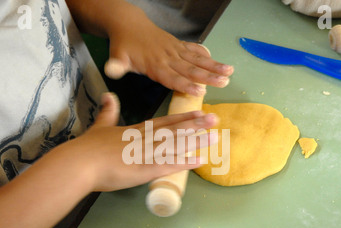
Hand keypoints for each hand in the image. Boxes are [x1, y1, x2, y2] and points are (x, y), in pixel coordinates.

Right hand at [73, 93, 217, 191]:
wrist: (80, 163)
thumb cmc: (88, 147)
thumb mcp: (100, 125)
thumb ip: (108, 111)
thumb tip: (109, 95)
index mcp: (136, 130)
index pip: (165, 122)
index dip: (183, 118)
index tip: (198, 113)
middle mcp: (145, 139)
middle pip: (175, 130)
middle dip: (196, 125)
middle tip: (215, 119)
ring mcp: (146, 154)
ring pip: (176, 145)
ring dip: (196, 141)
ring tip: (214, 137)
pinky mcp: (145, 170)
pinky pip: (169, 165)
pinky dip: (185, 163)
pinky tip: (199, 161)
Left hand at [104, 15, 233, 95]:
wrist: (129, 24)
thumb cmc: (123, 46)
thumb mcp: (117, 56)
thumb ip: (117, 65)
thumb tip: (111, 70)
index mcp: (154, 65)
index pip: (172, 77)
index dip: (186, 85)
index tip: (200, 91)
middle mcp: (168, 57)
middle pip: (190, 69)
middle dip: (208, 76)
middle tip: (224, 82)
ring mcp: (174, 50)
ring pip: (196, 59)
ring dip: (213, 66)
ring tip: (229, 71)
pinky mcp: (177, 45)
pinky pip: (193, 49)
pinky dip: (205, 54)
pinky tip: (216, 60)